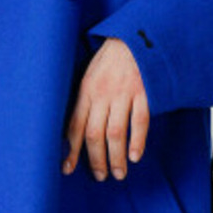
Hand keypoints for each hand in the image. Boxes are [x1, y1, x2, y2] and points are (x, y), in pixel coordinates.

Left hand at [62, 37, 149, 179]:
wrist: (136, 35)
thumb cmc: (111, 58)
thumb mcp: (90, 75)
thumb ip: (83, 100)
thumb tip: (71, 129)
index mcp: (86, 90)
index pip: (74, 126)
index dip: (70, 150)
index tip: (67, 169)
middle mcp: (102, 94)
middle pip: (94, 134)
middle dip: (95, 159)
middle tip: (100, 176)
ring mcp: (124, 94)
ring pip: (116, 132)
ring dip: (115, 157)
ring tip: (118, 174)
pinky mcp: (144, 92)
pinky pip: (140, 121)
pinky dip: (137, 141)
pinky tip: (134, 156)